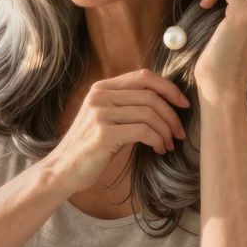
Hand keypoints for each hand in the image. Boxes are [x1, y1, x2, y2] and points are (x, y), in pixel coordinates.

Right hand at [42, 69, 189, 194]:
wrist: (63, 170)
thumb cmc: (90, 147)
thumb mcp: (107, 118)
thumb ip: (127, 105)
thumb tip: (164, 101)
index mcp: (102, 88)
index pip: (143, 76)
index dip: (168, 88)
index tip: (183, 104)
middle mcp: (100, 96)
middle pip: (150, 96)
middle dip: (172, 115)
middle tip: (179, 133)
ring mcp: (100, 114)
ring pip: (149, 114)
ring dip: (166, 131)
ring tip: (168, 144)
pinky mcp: (103, 134)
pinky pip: (143, 131)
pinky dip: (157, 140)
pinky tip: (158, 150)